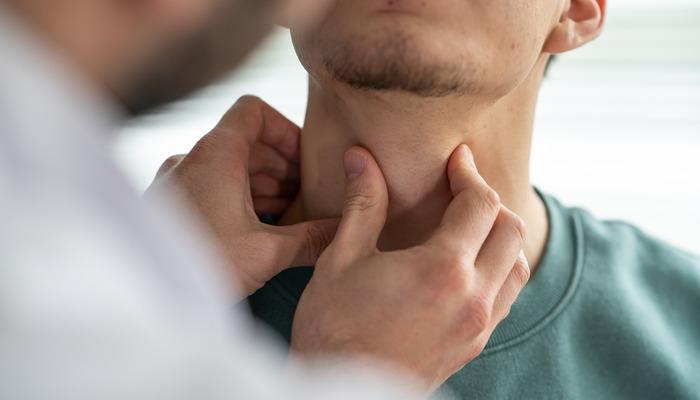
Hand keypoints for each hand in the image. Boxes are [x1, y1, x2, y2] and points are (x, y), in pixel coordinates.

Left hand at [148, 96, 337, 296]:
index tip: (307, 160)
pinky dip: (241, 197)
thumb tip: (343, 231)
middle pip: (247, 141)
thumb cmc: (199, 266)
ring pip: (231, 166)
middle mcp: (192, 160)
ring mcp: (179, 181)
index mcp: (214, 154)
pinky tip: (262, 227)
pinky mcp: (172, 204)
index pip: (254, 111)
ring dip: (265, 184)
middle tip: (310, 193)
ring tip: (292, 214)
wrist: (142, 295)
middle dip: (283, 165)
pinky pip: (214, 186)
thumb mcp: (266, 252)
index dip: (287, 130)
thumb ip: (312, 238)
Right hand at [291, 145, 529, 393]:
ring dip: (501, 237)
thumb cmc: (334, 329)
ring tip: (468, 224)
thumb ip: (362, 203)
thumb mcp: (342, 258)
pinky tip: (465, 266)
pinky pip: (504, 298)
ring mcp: (478, 326)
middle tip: (461, 187)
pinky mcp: (473, 346)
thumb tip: (360, 157)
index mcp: (442, 269)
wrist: (340, 398)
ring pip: (517, 267)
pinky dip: (498, 270)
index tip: (457, 159)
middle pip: (511, 231)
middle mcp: (473, 298)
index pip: (481, 205)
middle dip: (490, 201)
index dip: (470, 174)